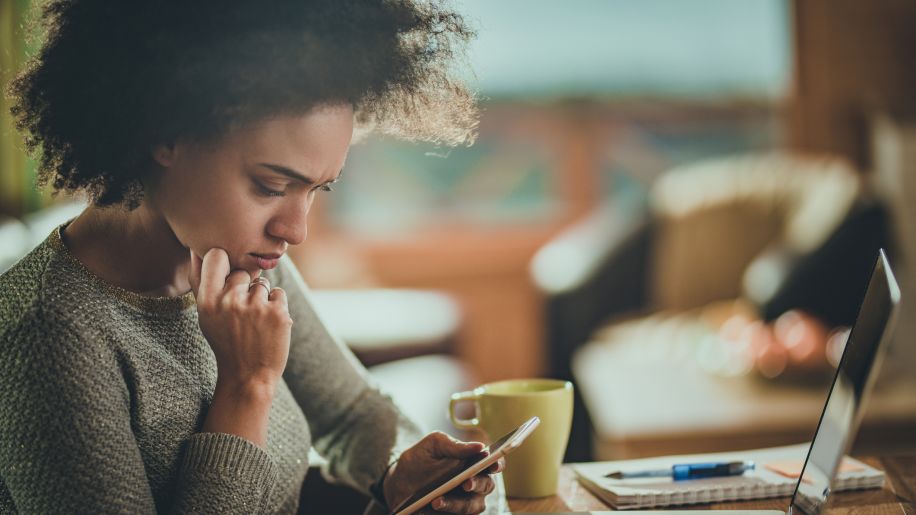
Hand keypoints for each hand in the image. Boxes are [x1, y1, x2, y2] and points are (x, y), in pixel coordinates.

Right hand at [189, 248, 292, 390]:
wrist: (248, 375)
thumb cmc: (225, 341)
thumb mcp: (206, 315)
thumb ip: (201, 282)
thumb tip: (196, 248)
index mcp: (208, 301)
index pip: (216, 255)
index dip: (224, 261)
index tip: (226, 274)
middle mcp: (230, 301)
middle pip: (242, 272)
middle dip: (244, 288)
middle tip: (241, 314)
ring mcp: (256, 307)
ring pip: (261, 283)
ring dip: (261, 298)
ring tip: (254, 322)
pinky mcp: (278, 313)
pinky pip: (278, 293)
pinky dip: (276, 306)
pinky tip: (267, 325)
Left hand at [384, 432, 504, 513]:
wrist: (398, 482)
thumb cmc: (420, 459)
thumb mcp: (432, 446)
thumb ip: (454, 445)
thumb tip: (479, 446)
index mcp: (474, 463)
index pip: (493, 463)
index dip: (497, 464)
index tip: (492, 464)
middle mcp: (474, 485)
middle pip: (486, 486)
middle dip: (477, 485)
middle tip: (465, 483)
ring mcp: (464, 503)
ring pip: (470, 507)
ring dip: (455, 505)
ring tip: (436, 501)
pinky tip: (423, 511)